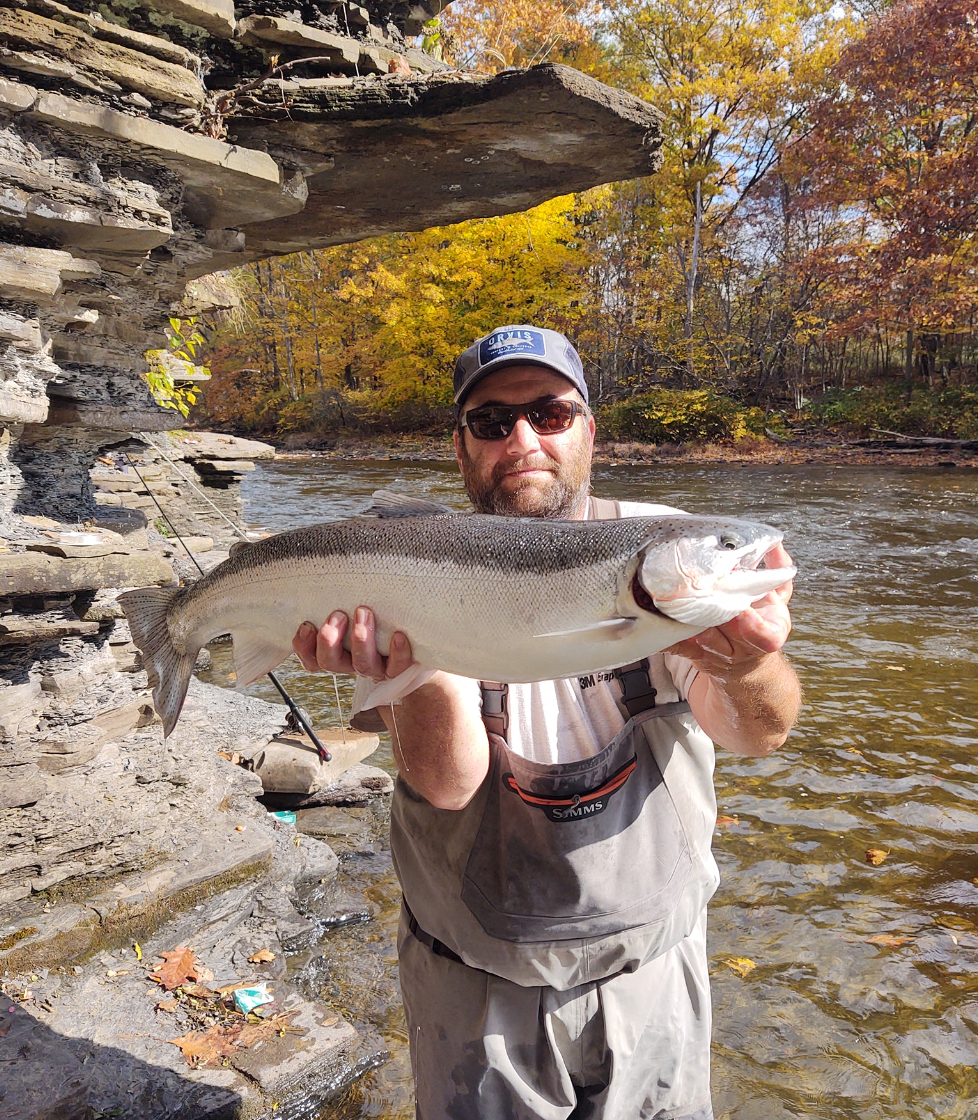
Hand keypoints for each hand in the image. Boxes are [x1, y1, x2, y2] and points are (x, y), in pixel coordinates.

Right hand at [292, 607, 415, 679]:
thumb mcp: (353, 606)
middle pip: (330, 662)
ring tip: (364, 613)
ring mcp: (376, 667)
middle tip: (338, 614)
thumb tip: (331, 562)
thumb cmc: (378, 615)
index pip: (311, 657)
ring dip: (360, 639)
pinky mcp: (399, 667)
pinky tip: (398, 636)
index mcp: (337, 651)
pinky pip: (397, 667)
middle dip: (329, 639)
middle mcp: (352, 662)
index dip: (303, 646)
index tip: (307, 624)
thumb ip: (339, 596)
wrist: (418, 640)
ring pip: (362, 665)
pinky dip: (397, 652)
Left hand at [669, 542, 793, 673]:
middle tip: (700, 590)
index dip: (751, 622)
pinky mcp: (697, 655)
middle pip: (727, 631)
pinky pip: (679, 647)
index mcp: (769, 634)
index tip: (741, 608)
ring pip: (702, 636)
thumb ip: (778, 572)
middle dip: (714, 611)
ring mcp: (719, 654)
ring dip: (688, 618)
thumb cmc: (762, 623)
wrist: (747, 663)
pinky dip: (667, 637)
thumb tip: (775, 544)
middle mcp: (743, 647)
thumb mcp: (777, 600)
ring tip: (675, 600)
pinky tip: (655, 626)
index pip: (763, 633)